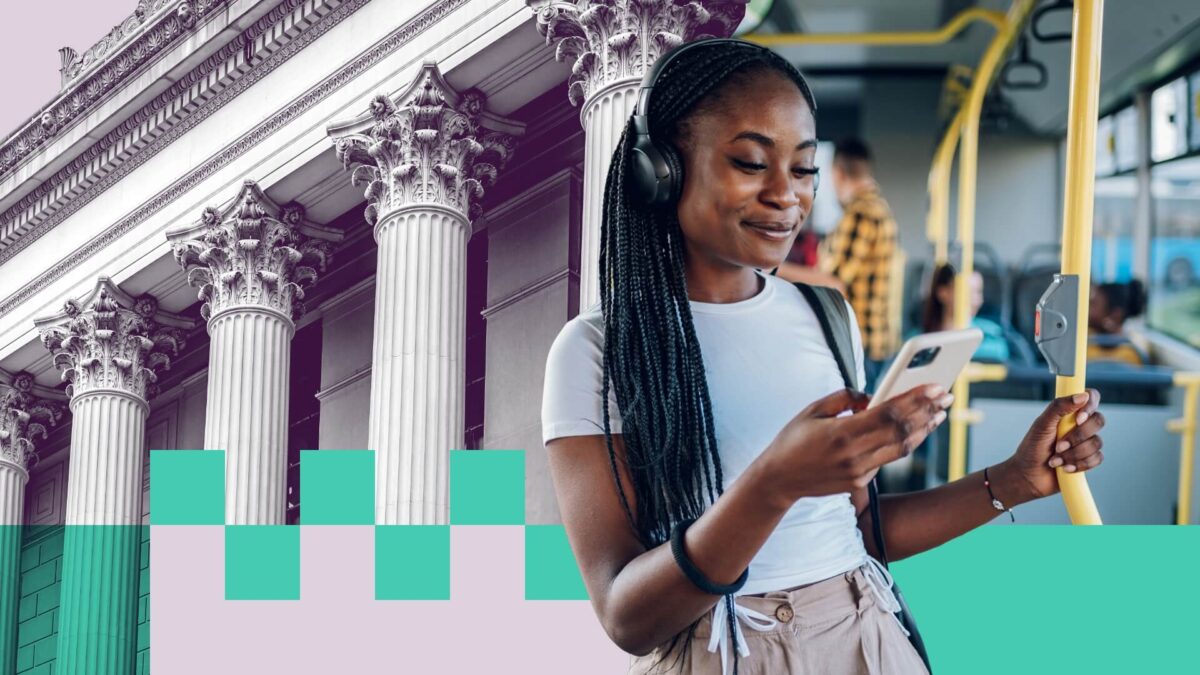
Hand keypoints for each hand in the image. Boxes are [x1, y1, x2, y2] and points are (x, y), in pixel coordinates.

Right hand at [759, 385, 953, 504]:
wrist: (778, 480)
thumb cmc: (793, 439)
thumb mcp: (812, 410)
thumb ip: (844, 398)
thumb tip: (872, 396)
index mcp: (841, 433)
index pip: (888, 414)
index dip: (915, 399)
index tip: (935, 387)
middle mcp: (854, 455)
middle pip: (901, 432)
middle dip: (927, 412)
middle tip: (946, 396)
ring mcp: (858, 472)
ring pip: (901, 449)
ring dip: (923, 430)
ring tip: (939, 414)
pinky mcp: (859, 482)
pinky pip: (887, 459)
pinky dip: (903, 443)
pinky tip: (914, 430)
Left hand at [1001, 389, 1104, 501]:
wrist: (1029, 477)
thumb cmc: (1032, 448)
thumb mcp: (1042, 425)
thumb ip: (1059, 407)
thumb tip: (1083, 395)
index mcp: (1069, 412)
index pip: (1091, 397)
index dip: (1090, 406)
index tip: (1078, 419)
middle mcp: (1080, 425)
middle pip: (1099, 421)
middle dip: (1077, 437)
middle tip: (1057, 446)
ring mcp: (1085, 442)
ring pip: (1097, 443)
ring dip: (1074, 454)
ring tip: (1055, 460)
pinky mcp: (1089, 459)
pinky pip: (1097, 458)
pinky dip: (1080, 464)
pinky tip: (1065, 468)